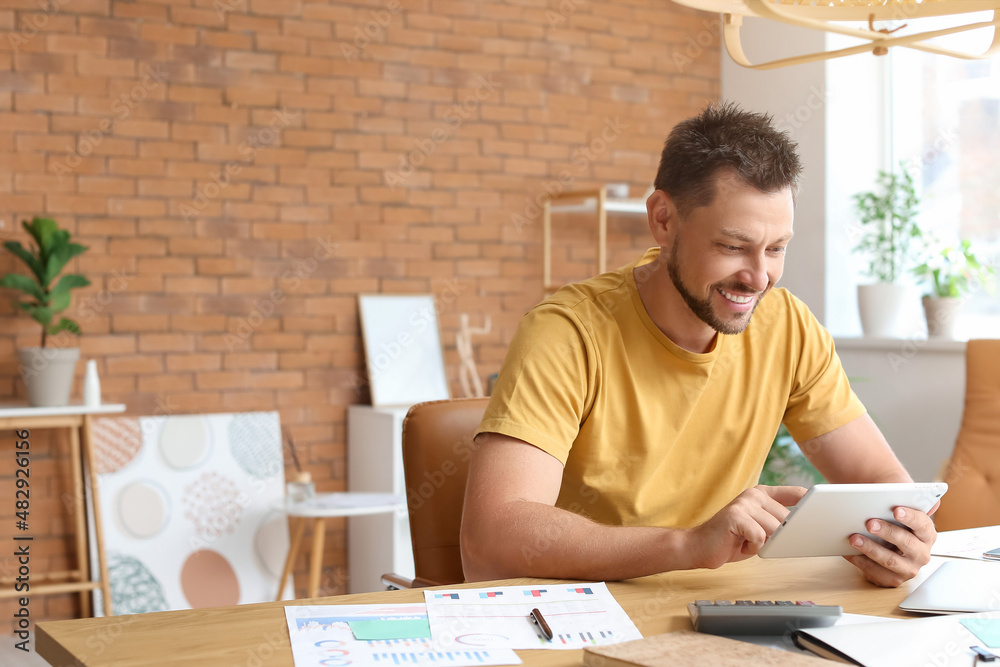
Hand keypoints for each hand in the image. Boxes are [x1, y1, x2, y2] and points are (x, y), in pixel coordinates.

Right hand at [688, 485, 807, 568]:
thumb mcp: (761, 530)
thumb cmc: (732, 540)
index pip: (796, 494)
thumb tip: (803, 529)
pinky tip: (739, 544)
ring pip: (775, 530)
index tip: (827, 509)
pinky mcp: (736, 516)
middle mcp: (754, 494)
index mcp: (762, 494)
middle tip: (760, 541)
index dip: (812, 502)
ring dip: (763, 543)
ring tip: (746, 541)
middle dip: (781, 537)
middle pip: (788, 519)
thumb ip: (778, 524)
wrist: (698, 547)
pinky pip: (759, 537)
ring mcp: (744, 503)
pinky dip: (752, 547)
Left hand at [843, 505, 936, 586]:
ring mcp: (908, 568)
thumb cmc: (889, 516)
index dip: (910, 517)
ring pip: (890, 560)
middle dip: (887, 532)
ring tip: (853, 538)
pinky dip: (860, 562)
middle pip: (906, 543)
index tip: (895, 509)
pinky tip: (847, 551)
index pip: (922, 524)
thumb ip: (905, 495)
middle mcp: (921, 553)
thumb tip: (920, 496)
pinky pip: (876, 573)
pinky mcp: (892, 579)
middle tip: (869, 523)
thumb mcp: (898, 502)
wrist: (880, 534)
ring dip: (871, 549)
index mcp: (927, 533)